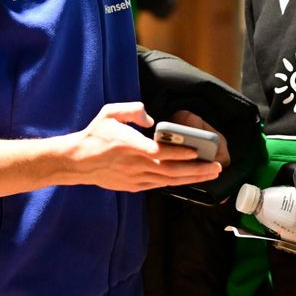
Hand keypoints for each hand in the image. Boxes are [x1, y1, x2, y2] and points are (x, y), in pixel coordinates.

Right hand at [68, 102, 221, 191]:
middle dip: (196, 169)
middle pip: (170, 170)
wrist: (78, 162)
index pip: (157, 152)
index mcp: (128, 145)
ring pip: (168, 181)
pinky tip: (190, 179)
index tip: (195, 152)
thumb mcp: (110, 112)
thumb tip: (151, 119)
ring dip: (192, 178)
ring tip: (211, 174)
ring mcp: (134, 178)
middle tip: (217, 167)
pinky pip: (159, 185)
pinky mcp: (134, 186)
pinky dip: (177, 183)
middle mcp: (134, 164)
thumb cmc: (95, 134)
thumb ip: (133, 110)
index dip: (178, 153)